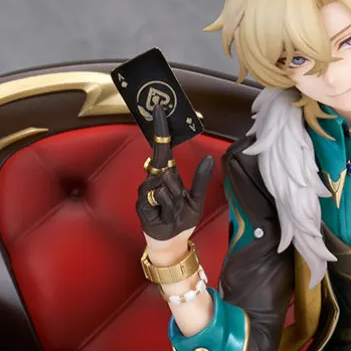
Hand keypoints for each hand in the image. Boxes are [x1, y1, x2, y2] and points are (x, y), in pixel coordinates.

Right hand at [135, 106, 213, 244]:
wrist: (173, 240)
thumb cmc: (182, 218)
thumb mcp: (197, 199)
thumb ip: (201, 180)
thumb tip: (208, 159)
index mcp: (168, 175)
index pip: (163, 149)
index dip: (161, 130)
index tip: (161, 110)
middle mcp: (154, 179)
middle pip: (164, 166)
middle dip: (175, 183)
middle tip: (179, 200)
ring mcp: (146, 191)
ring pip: (164, 183)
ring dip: (174, 198)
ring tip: (174, 210)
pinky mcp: (141, 204)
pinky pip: (160, 197)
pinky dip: (168, 206)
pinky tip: (167, 215)